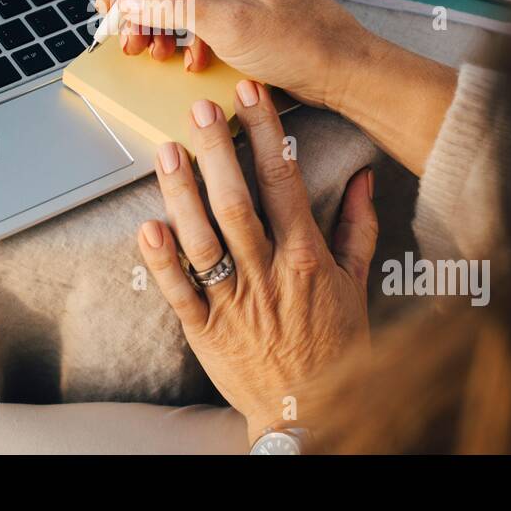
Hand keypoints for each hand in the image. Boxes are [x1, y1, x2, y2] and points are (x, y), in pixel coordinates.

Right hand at [96, 0, 366, 110]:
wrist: (339, 69)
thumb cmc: (303, 40)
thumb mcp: (228, 23)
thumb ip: (171, 5)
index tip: (111, 1)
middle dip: (140, 3)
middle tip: (127, 35)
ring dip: (157, 22)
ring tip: (151, 51)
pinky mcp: (234, 2)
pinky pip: (191, 10)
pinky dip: (181, 34)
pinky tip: (187, 58)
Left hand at [136, 81, 379, 446]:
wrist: (311, 415)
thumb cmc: (334, 347)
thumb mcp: (356, 284)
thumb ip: (357, 228)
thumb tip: (364, 177)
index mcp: (306, 256)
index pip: (284, 181)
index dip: (267, 133)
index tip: (252, 96)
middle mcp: (268, 273)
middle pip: (238, 201)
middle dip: (218, 151)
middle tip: (201, 109)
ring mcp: (234, 301)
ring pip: (203, 238)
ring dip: (182, 193)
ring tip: (166, 151)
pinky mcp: (205, 329)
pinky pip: (179, 291)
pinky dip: (160, 261)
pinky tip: (147, 226)